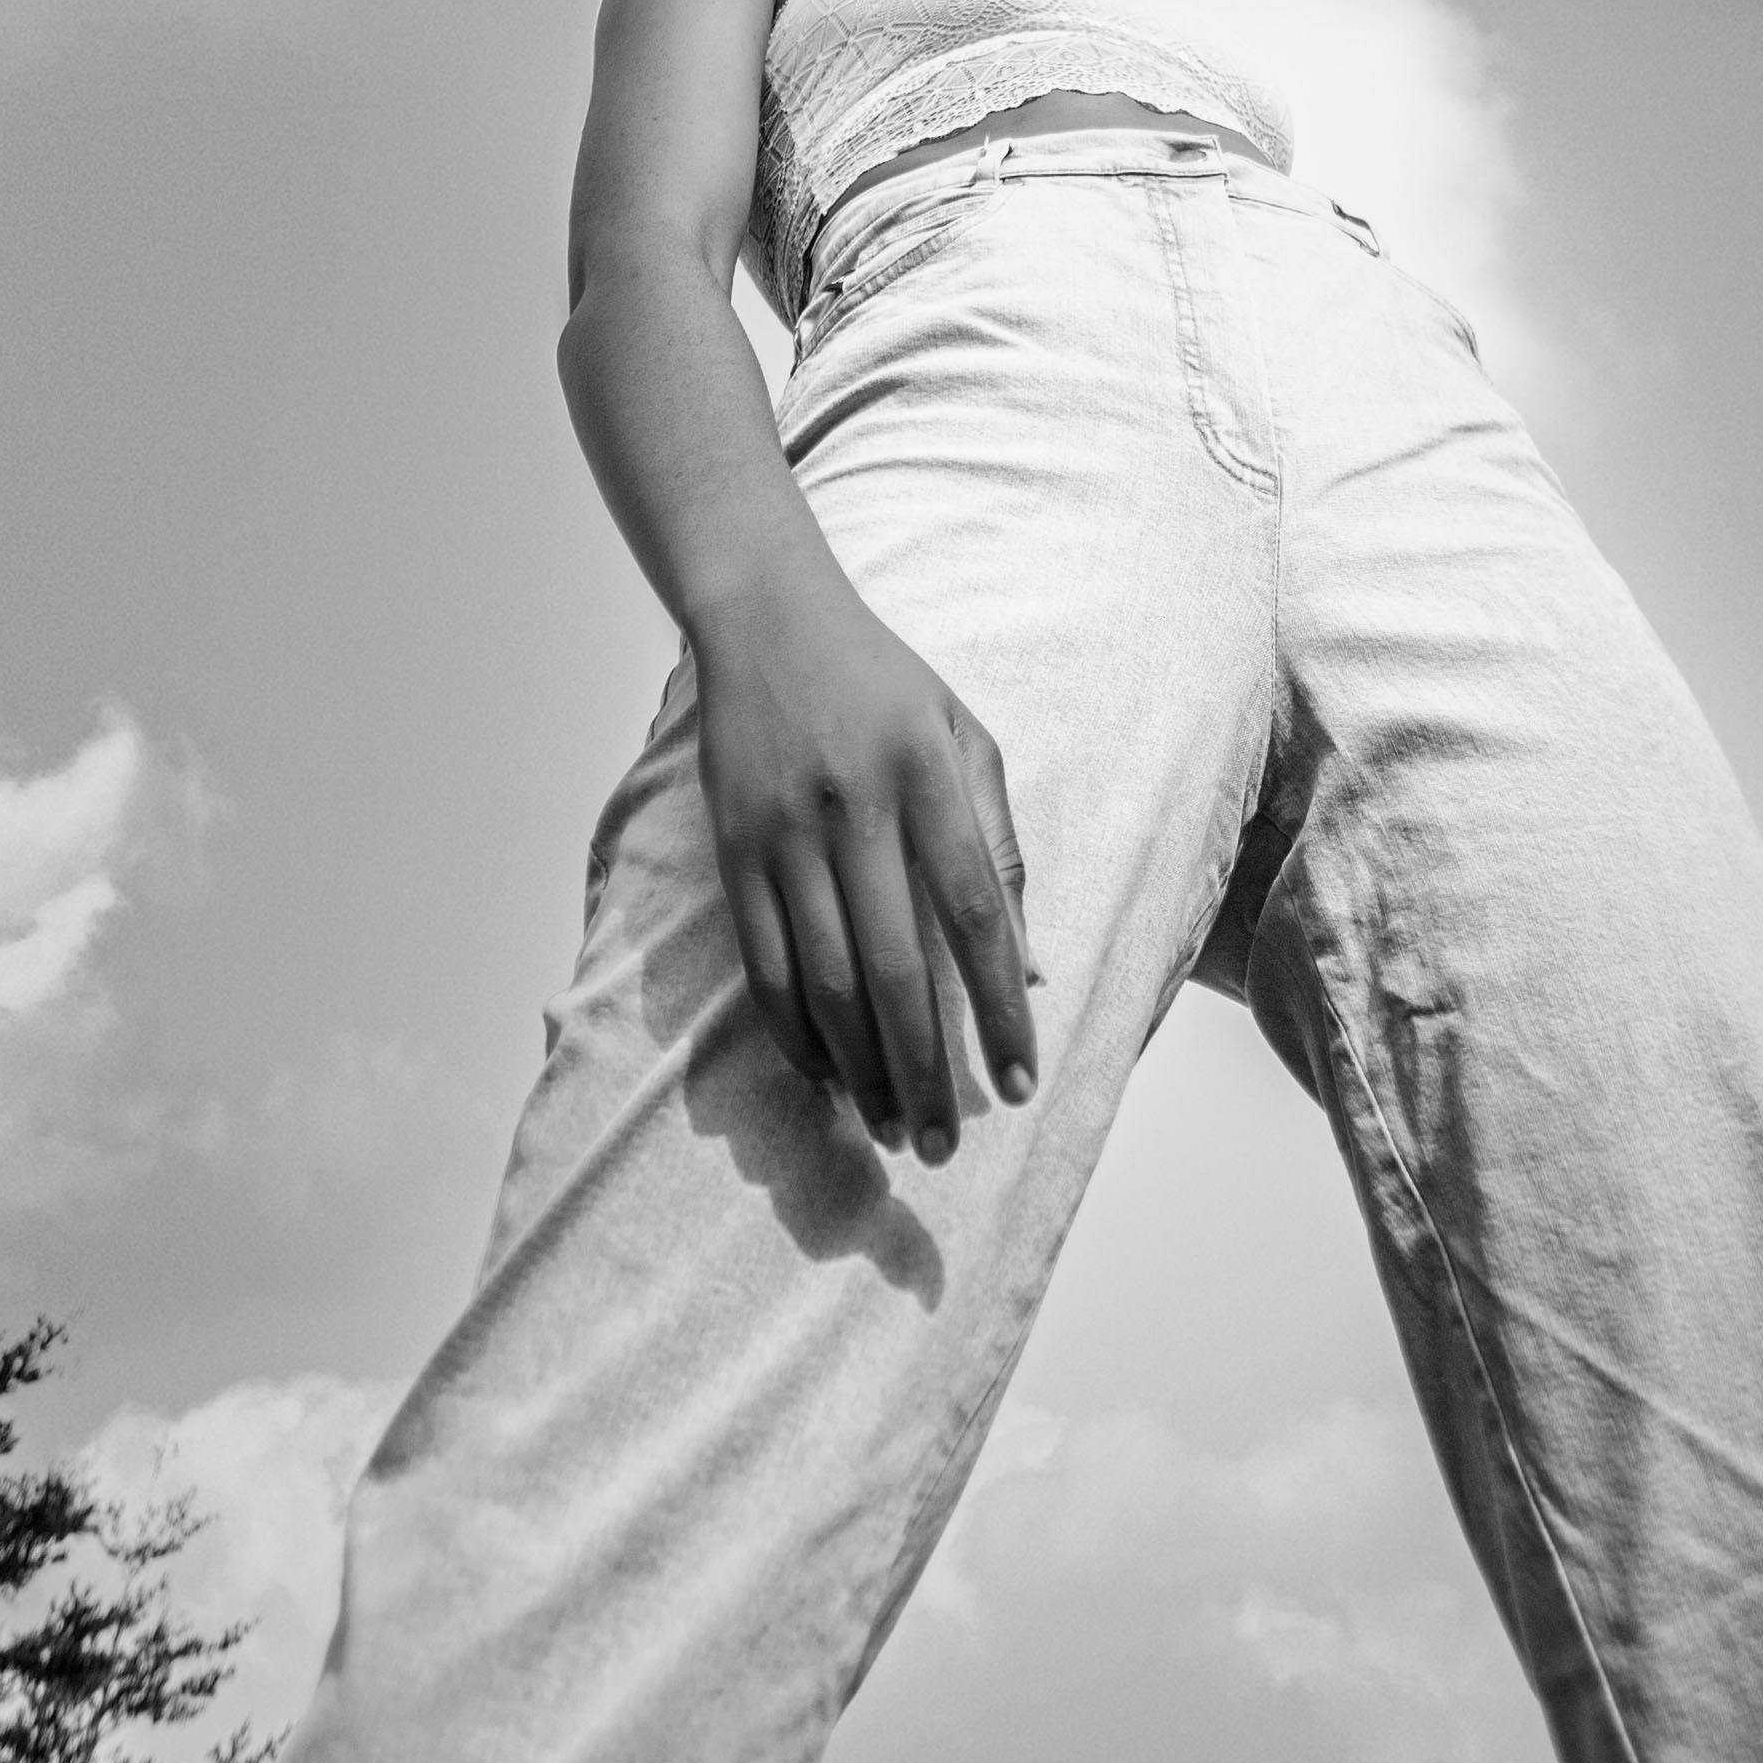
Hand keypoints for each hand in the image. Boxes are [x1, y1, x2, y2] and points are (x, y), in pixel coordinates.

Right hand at [691, 576, 1040, 1160]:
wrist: (766, 620)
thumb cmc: (884, 684)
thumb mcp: (963, 736)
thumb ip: (999, 843)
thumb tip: (1029, 966)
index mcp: (927, 775)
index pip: (975, 912)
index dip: (1001, 1005)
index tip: (1018, 1081)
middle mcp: (853, 808)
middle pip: (895, 966)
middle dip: (924, 1067)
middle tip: (946, 1142)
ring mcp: (783, 833)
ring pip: (823, 979)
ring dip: (861, 1066)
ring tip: (892, 1126)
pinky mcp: (733, 851)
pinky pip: (762, 963)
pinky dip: (792, 1030)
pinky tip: (825, 1074)